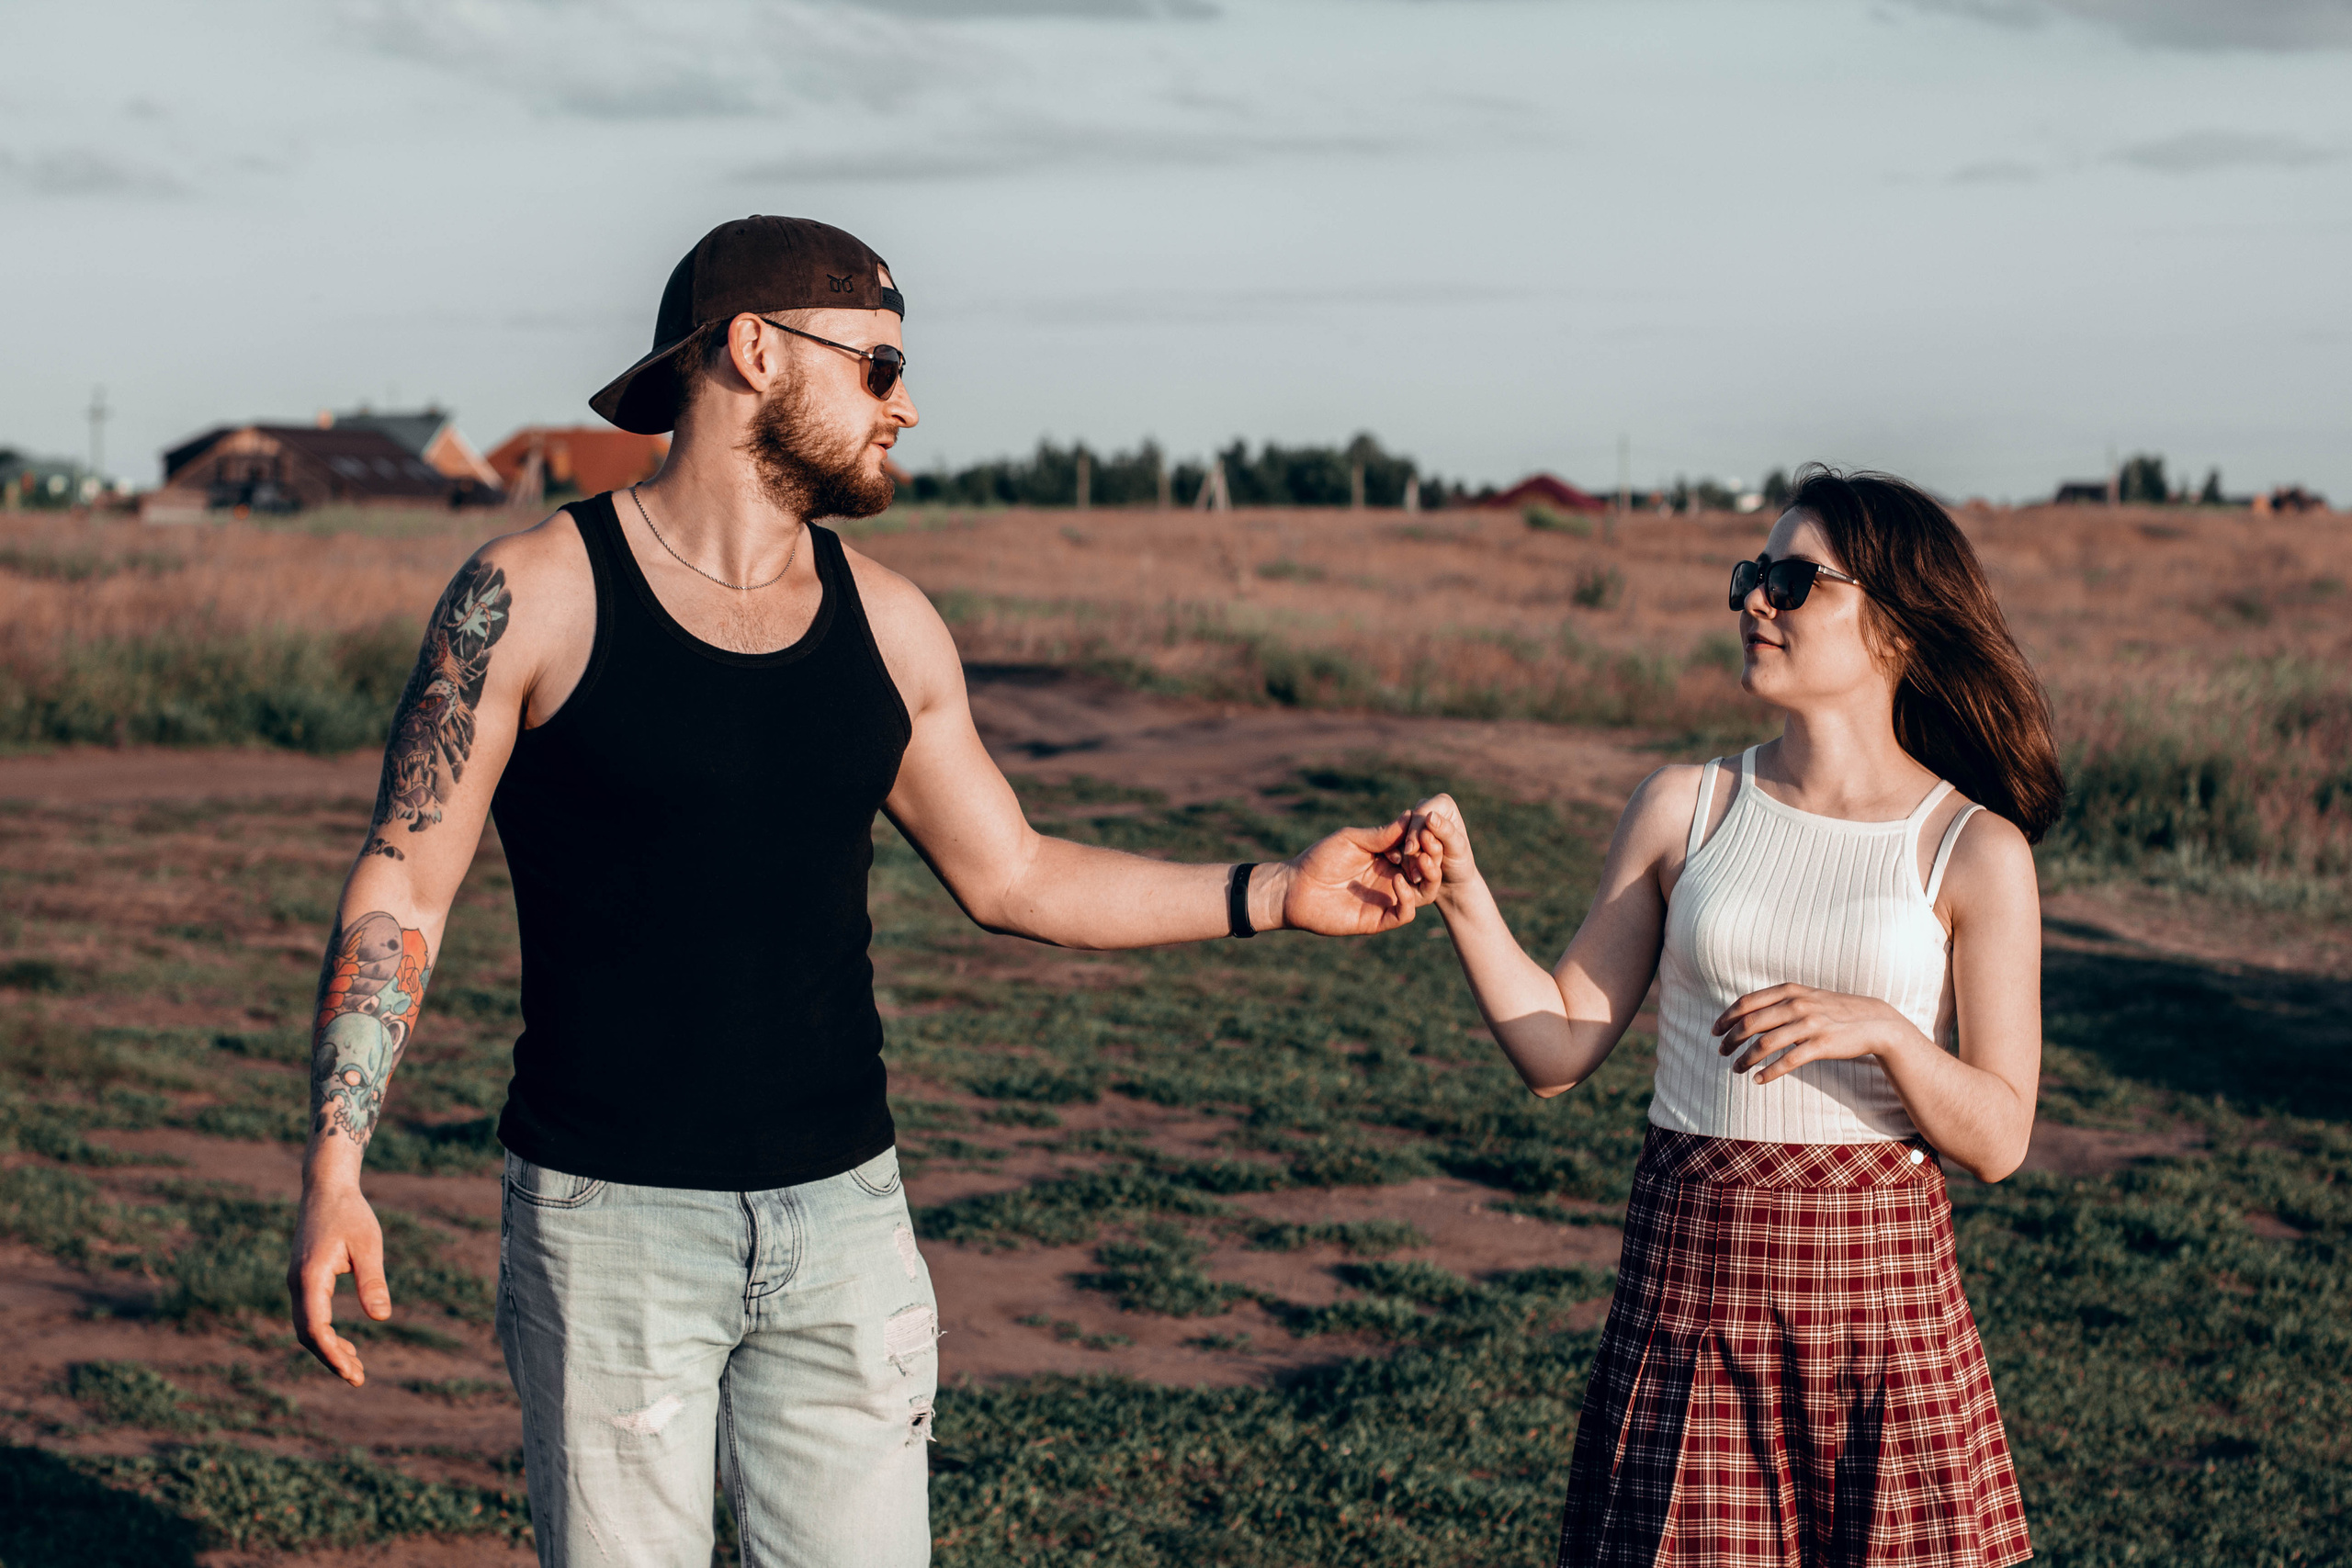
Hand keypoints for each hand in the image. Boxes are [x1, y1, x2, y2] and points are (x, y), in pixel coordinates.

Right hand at [288, 1181, 391, 1385]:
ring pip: (306, 1327)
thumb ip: (373, 1280)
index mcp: (310, 1277)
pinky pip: (309, 1315)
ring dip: (328, 1349)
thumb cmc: (350, 1213)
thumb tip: (382, 1318)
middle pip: (307, 1334)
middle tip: (358, 1378)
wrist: (326, 1189)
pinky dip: (325, 1334)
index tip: (352, 1373)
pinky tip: (346, 1345)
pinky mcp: (303, 1280)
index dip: (332, 1354)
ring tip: (355, 1368)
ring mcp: (297, 1282)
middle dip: (331, 1358)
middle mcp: (297, 1283)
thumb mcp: (368, 1244)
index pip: (315, 1328)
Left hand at [1278, 820, 1439, 935]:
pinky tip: (1397, 880)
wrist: (1295, 888)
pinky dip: (1408, 898)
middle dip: (1432, 856)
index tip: (1426, 827)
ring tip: (1421, 862)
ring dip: (1429, 877)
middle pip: (1427, 870)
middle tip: (1429, 846)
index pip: (1418, 849)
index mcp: (1387, 857)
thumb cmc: (1320, 859)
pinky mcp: (1379, 919)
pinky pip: (1405, 913)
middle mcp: (1392, 878)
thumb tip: (1411, 815)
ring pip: (1424, 893)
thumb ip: (1381, 834)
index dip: (1425, 839)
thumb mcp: (1352, 840)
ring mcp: (1387, 899)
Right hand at [1395, 793, 1476, 909]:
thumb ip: (1446, 831)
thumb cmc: (1460, 863)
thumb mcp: (1457, 848)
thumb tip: (1430, 816)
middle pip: (1409, 823)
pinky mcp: (1406, 834)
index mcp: (1443, 803)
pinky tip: (1410, 872)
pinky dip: (1401, 859)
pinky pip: (1395, 843)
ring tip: (1416, 875)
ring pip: (1401, 835)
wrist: (1453, 880)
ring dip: (1407, 855)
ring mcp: (1416, 821)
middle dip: (1411, 845)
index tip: (1411, 850)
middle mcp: (1428, 807)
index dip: (1414, 831)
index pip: (1421, 812)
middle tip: (1414, 866)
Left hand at [1712, 983, 1924, 1082]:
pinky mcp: (1821, 1045)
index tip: (1715, 1031)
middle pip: (1750, 1024)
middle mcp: (1797, 1004)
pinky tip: (1758, 1079)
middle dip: (1730, 1040)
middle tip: (1721, 1052)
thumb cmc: (1835, 1010)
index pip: (1746, 1002)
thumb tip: (1748, 1016)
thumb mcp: (1807, 997)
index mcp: (1789, 991)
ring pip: (1765, 1044)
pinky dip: (1768, 1073)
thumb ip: (1780, 1003)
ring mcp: (1809, 1024)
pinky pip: (1787, 1061)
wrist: (1875, 1022)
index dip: (1726, 1017)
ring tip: (1736, 1069)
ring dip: (1745, 1059)